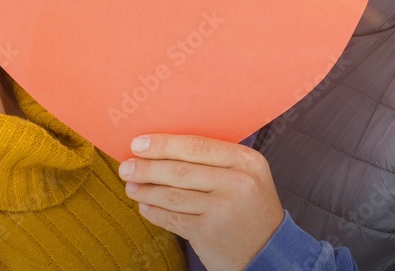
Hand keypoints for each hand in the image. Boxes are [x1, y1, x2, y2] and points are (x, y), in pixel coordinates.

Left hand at [118, 133, 284, 270]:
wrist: (269, 251)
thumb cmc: (250, 207)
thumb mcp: (246, 176)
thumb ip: (216, 160)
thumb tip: (165, 147)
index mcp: (246, 161)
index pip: (197, 146)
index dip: (163, 144)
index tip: (138, 143)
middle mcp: (237, 182)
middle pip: (180, 170)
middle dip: (147, 167)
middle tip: (126, 166)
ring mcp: (223, 209)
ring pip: (173, 194)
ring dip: (146, 189)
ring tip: (131, 186)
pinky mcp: (209, 233)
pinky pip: (172, 218)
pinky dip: (154, 211)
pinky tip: (145, 206)